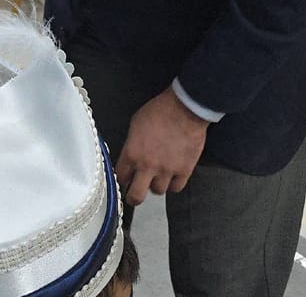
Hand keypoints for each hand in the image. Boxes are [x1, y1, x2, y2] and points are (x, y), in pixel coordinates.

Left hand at [114, 87, 208, 205]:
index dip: (122, 180)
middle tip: (135, 195)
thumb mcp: (135, 124)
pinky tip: (172, 177)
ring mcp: (167, 170)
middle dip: (134, 197)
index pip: (121, 177)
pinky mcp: (184, 170)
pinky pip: (176, 188)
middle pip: (136, 196)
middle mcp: (147, 166)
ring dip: (156, 185)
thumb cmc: (159, 111)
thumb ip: (131, 144)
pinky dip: (173, 184)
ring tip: (157, 176)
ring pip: (157, 191)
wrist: (184, 109)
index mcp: (132, 153)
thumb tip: (129, 155)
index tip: (124, 181)